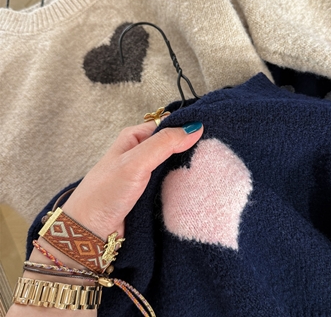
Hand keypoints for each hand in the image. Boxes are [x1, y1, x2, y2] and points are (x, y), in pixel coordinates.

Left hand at [62, 121, 202, 239]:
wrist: (89, 232)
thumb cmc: (104, 193)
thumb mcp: (135, 162)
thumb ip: (164, 143)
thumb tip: (195, 128)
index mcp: (134, 138)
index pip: (167, 125)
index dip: (186, 128)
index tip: (209, 133)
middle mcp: (141, 154)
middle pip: (173, 145)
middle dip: (190, 149)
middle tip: (213, 153)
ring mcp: (146, 174)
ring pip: (174, 166)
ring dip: (188, 169)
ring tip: (211, 169)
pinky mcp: (150, 193)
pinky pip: (172, 184)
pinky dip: (182, 186)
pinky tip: (196, 187)